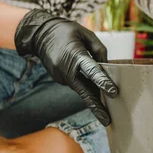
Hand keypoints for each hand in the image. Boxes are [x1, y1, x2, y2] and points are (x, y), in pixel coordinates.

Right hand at [15, 10, 117, 126]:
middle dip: (96, 107)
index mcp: (75, 55)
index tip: (113, 92)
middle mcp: (67, 69)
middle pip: (84, 91)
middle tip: (107, 120)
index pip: (91, 70)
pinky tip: (93, 89)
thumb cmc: (66, 31)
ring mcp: (61, 76)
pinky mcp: (60, 79)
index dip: (103, 82)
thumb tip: (107, 67)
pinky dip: (86, 87)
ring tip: (105, 112)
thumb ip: (99, 50)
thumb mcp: (85, 33)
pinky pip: (77, 84)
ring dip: (93, 97)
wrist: (39, 34)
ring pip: (82, 89)